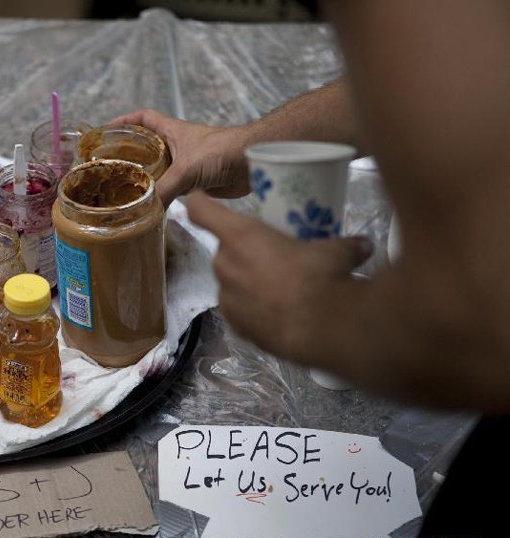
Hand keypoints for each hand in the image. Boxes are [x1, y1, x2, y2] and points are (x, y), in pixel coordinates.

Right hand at [109, 109, 252, 205]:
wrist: (254, 163)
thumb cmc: (222, 151)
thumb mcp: (187, 168)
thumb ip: (165, 188)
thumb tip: (146, 208)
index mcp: (172, 131)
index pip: (143, 119)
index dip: (125, 121)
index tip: (107, 131)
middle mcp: (177, 147)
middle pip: (147, 147)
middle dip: (129, 155)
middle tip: (109, 168)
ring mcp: (187, 164)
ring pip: (159, 170)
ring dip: (145, 178)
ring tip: (124, 189)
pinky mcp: (197, 182)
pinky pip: (172, 188)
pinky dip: (161, 195)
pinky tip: (150, 204)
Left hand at [185, 191, 372, 360]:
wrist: (321, 329)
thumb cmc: (321, 277)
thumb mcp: (338, 251)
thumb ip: (345, 244)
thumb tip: (363, 245)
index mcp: (241, 236)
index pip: (202, 211)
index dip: (199, 203)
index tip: (198, 198)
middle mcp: (226, 264)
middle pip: (225, 250)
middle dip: (245, 252)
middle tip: (273, 256)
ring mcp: (227, 297)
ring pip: (233, 281)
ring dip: (249, 281)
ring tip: (280, 288)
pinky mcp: (236, 326)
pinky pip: (240, 309)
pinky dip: (254, 308)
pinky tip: (278, 312)